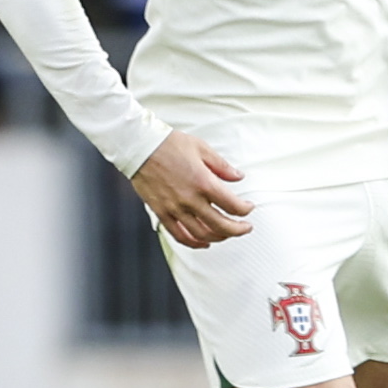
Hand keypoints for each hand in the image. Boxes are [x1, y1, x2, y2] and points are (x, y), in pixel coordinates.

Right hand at [133, 130, 254, 248]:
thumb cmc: (169, 144)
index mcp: (203, 182)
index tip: (248, 208)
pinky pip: (179, 235)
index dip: (245, 209)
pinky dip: (194, 243)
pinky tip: (204, 242)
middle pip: (221, 225)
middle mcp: (190, 199)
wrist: (139, 147)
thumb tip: (239, 177)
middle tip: (245, 228)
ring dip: (219, 237)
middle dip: (238, 230)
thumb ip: (222, 166)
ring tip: (227, 234)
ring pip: (202, 234)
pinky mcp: (161, 213)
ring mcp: (175, 208)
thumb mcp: (202, 148)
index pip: (232, 205)